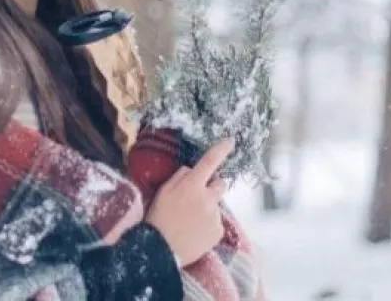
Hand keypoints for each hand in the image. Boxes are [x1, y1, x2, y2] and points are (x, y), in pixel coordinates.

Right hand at [144, 138, 233, 267]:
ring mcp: (215, 216)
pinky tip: (196, 231)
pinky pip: (217, 222)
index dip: (221, 149)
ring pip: (216, 204)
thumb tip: (193, 171)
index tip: (231, 140)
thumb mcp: (164, 190)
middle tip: (196, 197)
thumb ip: (180, 176)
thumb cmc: (159, 216)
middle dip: (212, 186)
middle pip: (220, 184)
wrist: (162, 249)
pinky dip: (209, 224)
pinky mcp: (219, 232)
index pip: (209, 162)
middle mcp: (208, 198)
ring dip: (208, 207)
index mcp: (192, 185)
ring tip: (191, 220)